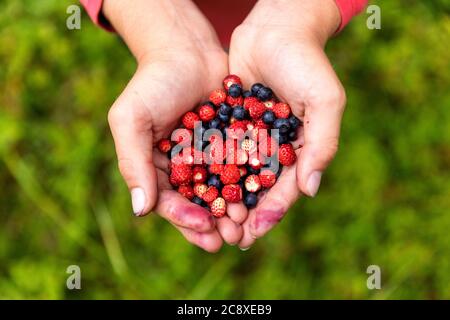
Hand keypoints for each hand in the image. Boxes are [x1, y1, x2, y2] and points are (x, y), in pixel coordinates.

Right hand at [104, 0, 242, 251]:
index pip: (167, 201)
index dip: (184, 216)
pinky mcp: (230, 145)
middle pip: (197, 204)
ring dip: (232, 212)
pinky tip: (261, 196)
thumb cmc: (153, 83)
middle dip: (212, 224)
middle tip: (229, 239)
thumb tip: (140, 210)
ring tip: (246, 227)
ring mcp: (208, 159)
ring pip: (221, 193)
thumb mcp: (132, 119)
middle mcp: (182, 168)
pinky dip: (249, 185)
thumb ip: (133, 162)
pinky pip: (241, 169)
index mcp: (156, 168)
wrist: (186, 50)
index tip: (202, 225)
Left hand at [229, 0, 345, 248]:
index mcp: (299, 150)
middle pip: (256, 189)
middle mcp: (273, 149)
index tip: (254, 232)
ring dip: (222, 200)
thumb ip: (322, 144)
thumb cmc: (307, 63)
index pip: (286, 188)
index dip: (272, 211)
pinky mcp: (227, 124)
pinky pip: (216, 151)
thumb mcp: (325, 101)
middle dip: (243, 214)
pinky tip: (192, 187)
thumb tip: (311, 190)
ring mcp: (249, 138)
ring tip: (208, 221)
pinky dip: (206, 170)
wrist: (275, 28)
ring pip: (234, 176)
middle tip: (227, 238)